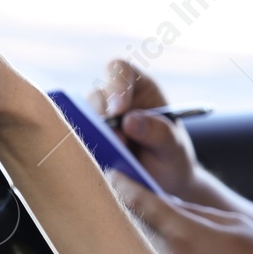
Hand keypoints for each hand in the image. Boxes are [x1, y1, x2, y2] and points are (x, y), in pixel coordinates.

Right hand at [90, 60, 204, 200]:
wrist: (166, 184)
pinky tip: (100, 163)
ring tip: (112, 155)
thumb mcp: (175, 146)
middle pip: (95, 96)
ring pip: (81, 118)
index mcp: (140, 87)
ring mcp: (99, 122)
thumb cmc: (173, 157)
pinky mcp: (89, 142)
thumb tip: (129, 120)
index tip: (119, 110)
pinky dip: (84, 151)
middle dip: (101, 117)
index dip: (115, 85)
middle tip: (116, 140)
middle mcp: (115, 100)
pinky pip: (77, 141)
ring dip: (92, 136)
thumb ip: (159, 132)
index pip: (120, 69)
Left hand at [108, 171, 252, 253]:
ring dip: (133, 236)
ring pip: (138, 250)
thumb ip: (194, 211)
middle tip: (116, 196)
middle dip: (122, 210)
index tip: (112, 175)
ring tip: (130, 224)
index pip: (141, 203)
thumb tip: (164, 203)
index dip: (123, 185)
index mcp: (185, 232)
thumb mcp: (233, 222)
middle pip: (131, 227)